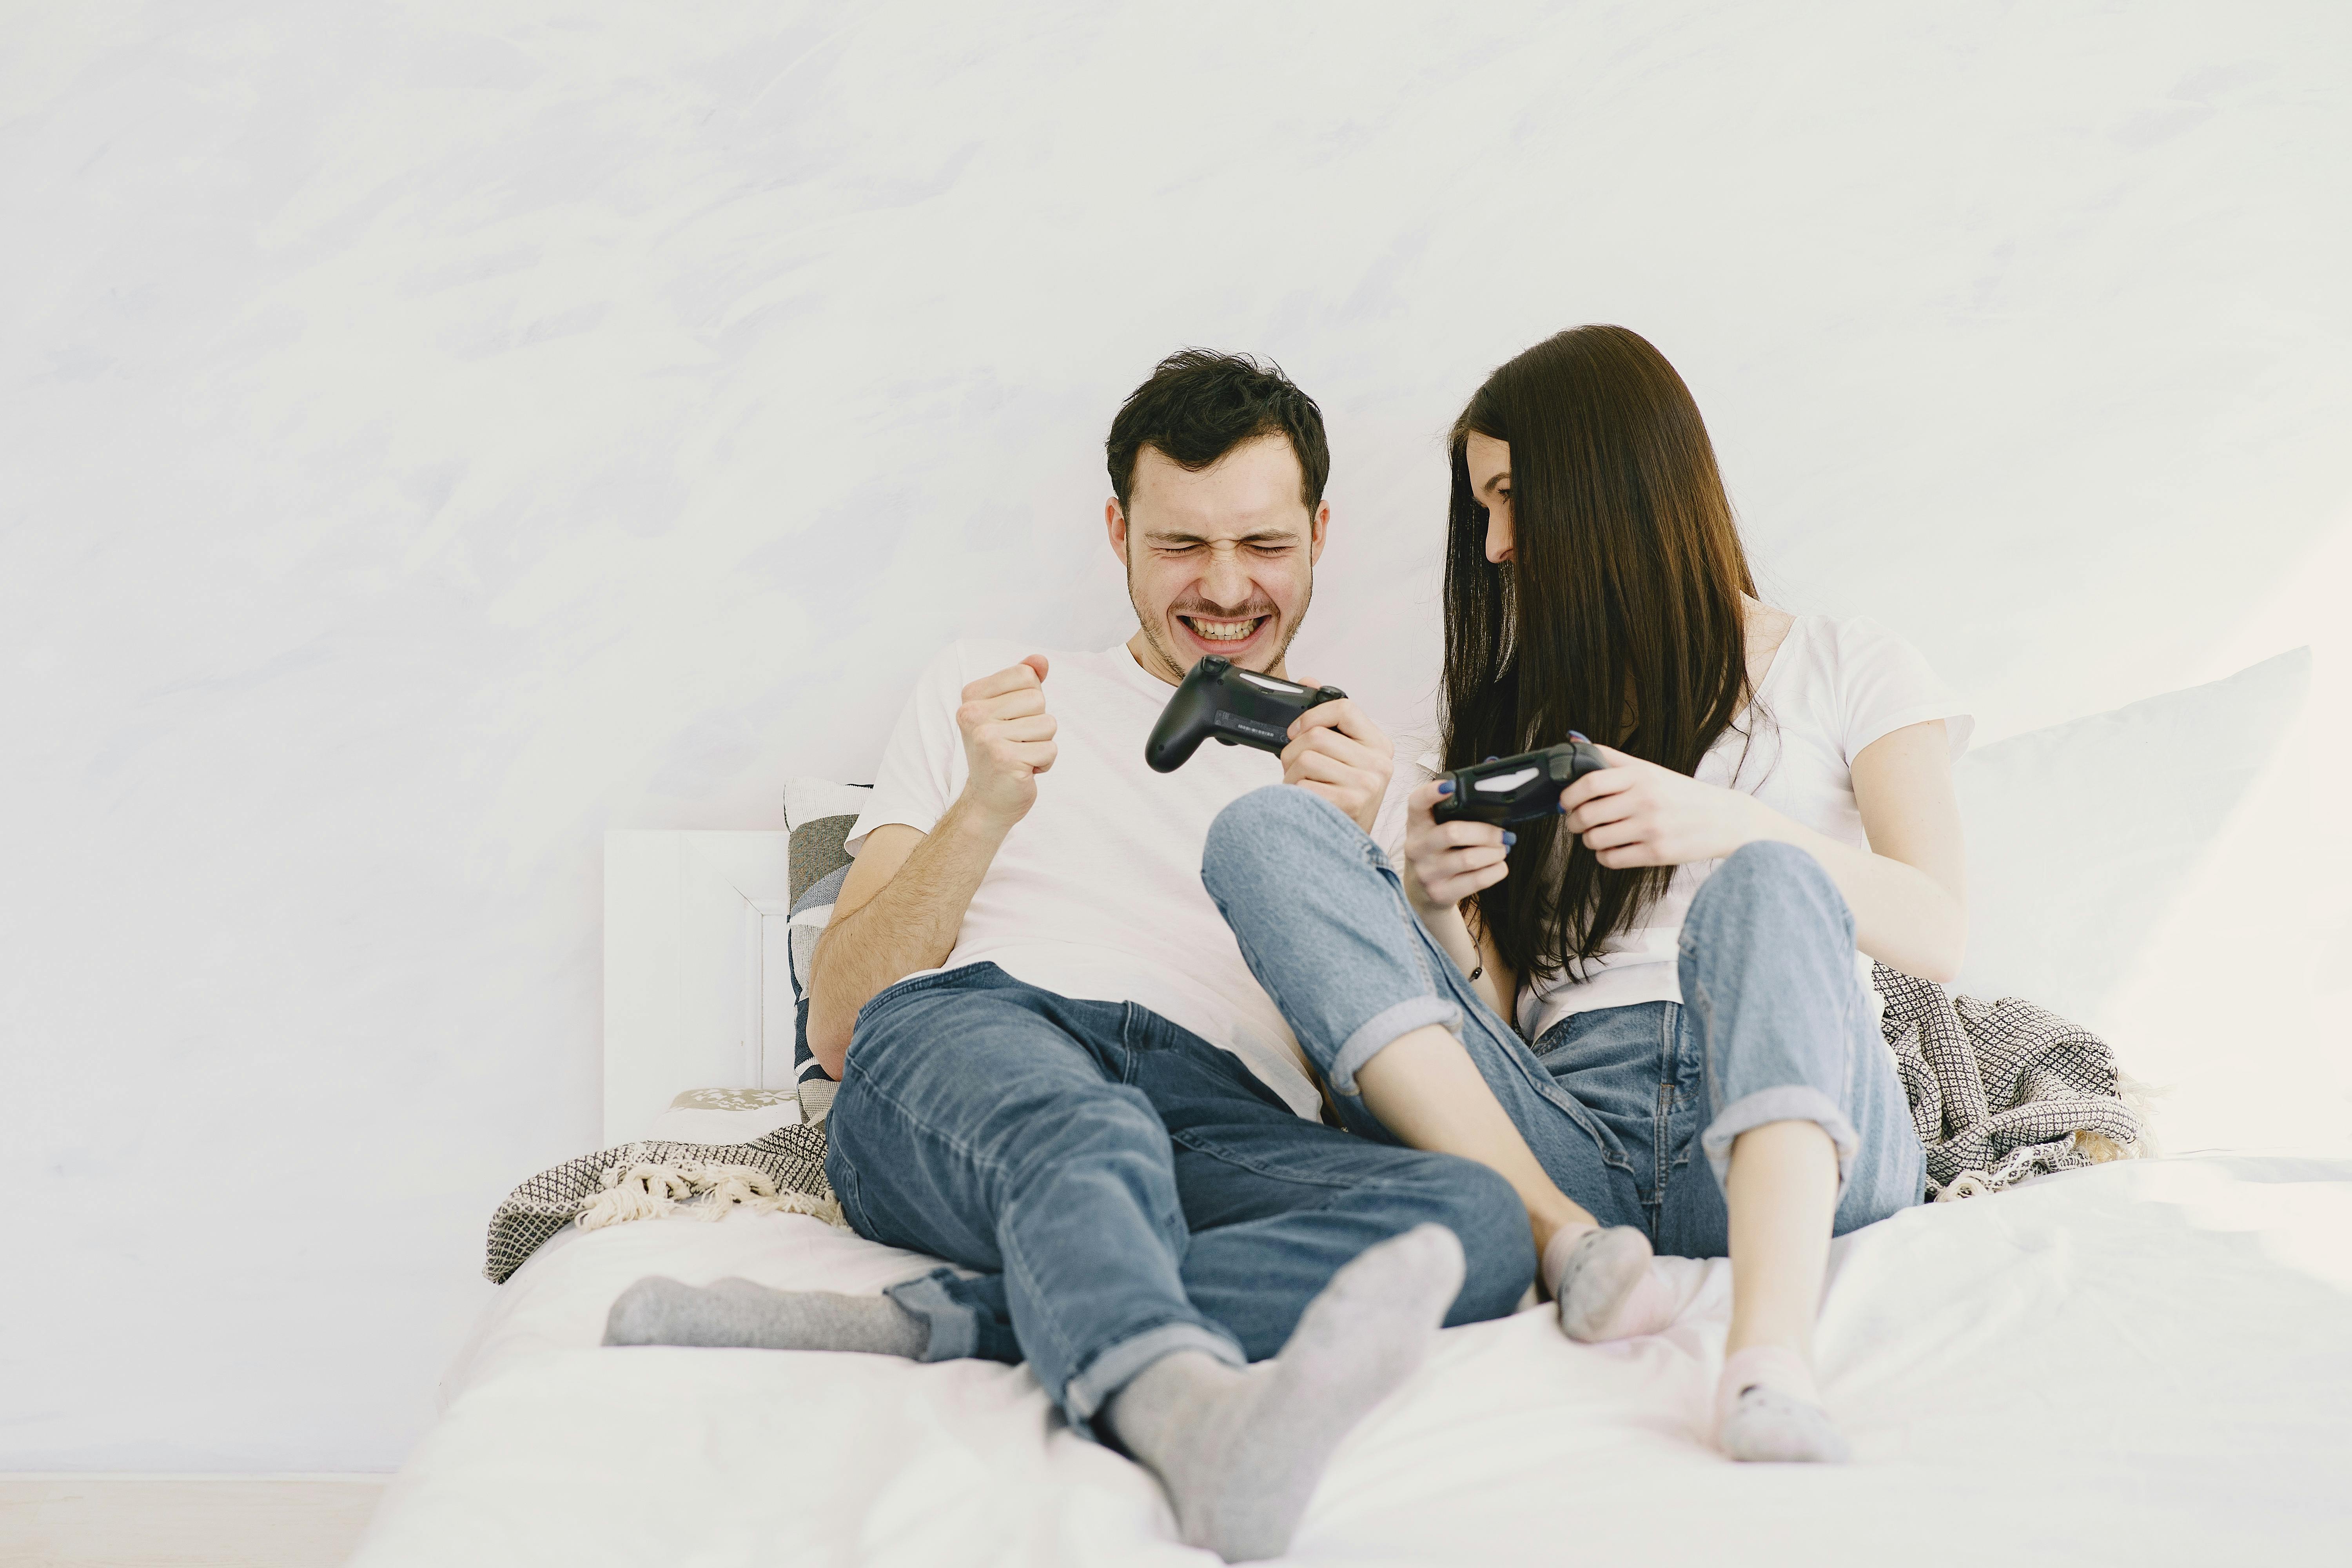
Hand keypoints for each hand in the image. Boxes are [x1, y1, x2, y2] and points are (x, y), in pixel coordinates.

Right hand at [955, 655, 1056, 828]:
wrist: (987, 800)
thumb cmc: (1002, 751)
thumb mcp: (1010, 711)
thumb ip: (1024, 682)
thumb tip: (1041, 660)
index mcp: (971, 696)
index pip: (1026, 675)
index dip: (1030, 700)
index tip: (1011, 721)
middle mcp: (973, 714)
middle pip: (1038, 699)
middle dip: (1037, 723)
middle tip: (1016, 743)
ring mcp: (987, 737)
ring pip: (1048, 724)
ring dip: (1041, 744)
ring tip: (1019, 756)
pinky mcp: (1005, 760)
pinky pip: (1050, 750)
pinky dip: (1043, 764)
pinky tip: (1023, 771)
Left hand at [1281, 690, 1392, 833]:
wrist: (1346, 845)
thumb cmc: (1340, 799)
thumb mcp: (1341, 757)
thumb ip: (1327, 720)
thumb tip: (1309, 679)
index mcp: (1379, 745)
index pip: (1345, 708)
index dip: (1312, 716)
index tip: (1298, 730)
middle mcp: (1379, 763)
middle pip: (1317, 736)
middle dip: (1293, 752)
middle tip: (1296, 769)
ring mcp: (1366, 784)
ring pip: (1305, 759)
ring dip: (1291, 776)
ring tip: (1303, 789)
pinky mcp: (1349, 803)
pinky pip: (1302, 786)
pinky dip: (1294, 795)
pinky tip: (1306, 805)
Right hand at [1400, 778, 1511, 914]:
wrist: (1423, 893)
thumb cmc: (1438, 852)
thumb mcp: (1437, 829)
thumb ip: (1460, 804)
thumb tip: (1493, 766)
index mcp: (1416, 825)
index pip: (1417, 803)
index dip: (1431, 793)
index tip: (1450, 786)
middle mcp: (1416, 847)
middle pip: (1454, 832)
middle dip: (1487, 832)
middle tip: (1504, 834)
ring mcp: (1426, 872)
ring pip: (1470, 858)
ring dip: (1495, 852)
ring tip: (1502, 849)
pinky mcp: (1440, 893)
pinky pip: (1477, 880)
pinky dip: (1496, 870)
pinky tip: (1498, 865)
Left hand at [1558, 745, 1773, 867]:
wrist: (1725, 819)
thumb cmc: (1681, 794)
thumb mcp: (1650, 770)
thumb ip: (1612, 758)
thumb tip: (1574, 742)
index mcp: (1641, 776)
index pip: (1589, 782)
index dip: (1569, 794)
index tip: (1567, 800)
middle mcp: (1645, 800)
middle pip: (1586, 814)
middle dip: (1574, 821)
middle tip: (1577, 821)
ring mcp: (1651, 828)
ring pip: (1595, 839)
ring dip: (1589, 840)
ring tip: (1599, 835)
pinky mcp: (1657, 854)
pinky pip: (1611, 859)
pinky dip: (1604, 856)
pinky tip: (1613, 849)